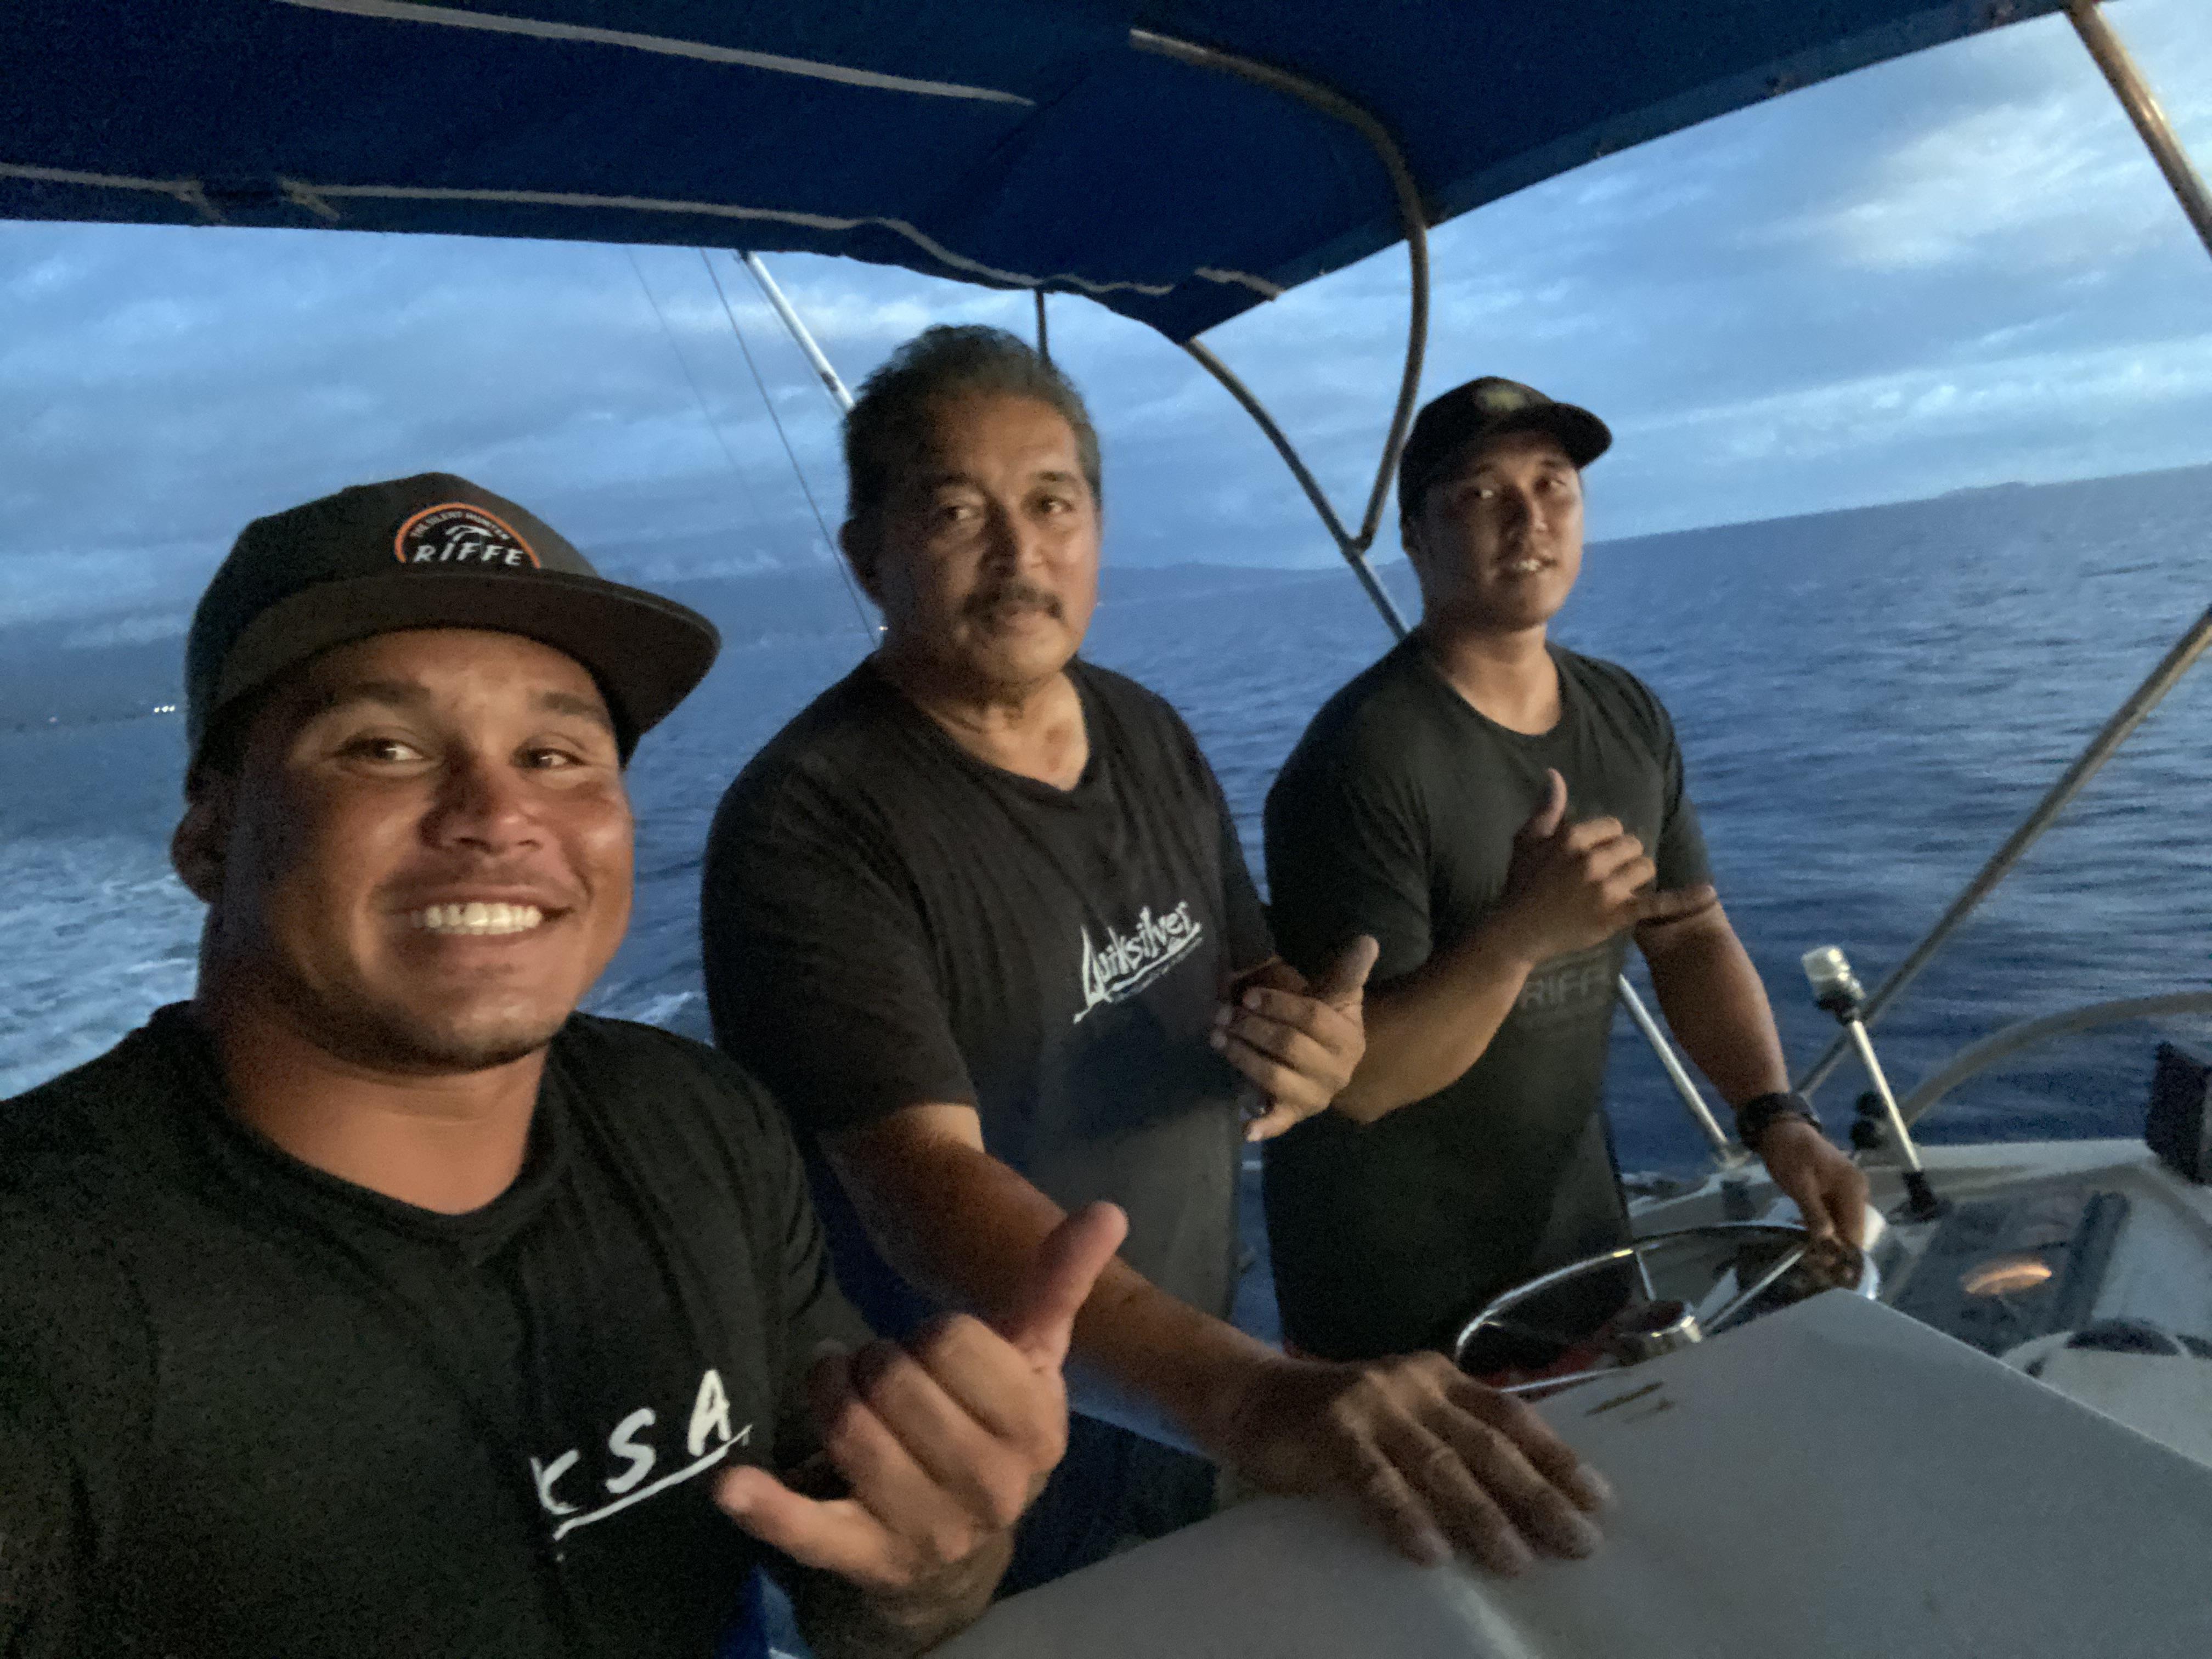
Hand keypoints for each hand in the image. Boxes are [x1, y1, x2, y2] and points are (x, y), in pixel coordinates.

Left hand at [716, 1203, 1127, 1609]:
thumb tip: (1107, 1211)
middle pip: (893, 1379)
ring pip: (848, 1429)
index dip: (932, 1335)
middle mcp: (991, 1489)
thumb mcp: (1031, 1359)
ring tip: (840, 1392)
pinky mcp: (863, 1560)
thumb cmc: (991, 1427)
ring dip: (827, 1392)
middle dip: (875, 1361)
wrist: (960, 1542)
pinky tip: (731, 1485)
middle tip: (882, 1374)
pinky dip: (766, 1505)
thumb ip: (1059, 1285)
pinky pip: (808, 1528)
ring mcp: (927, 1530)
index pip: (950, 1341)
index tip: (936, 1353)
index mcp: (1036, 1431)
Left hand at [1212, 936, 1380, 1141]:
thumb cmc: (1328, 1021)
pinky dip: (1263, 1127)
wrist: (1330, 1062)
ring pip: (1274, 1076)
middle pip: (1289, 1046)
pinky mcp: (1295, 1114)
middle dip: (1251, 1027)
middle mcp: (1336, 1071)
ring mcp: (1315, 1095)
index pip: (1312, 1017)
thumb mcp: (1338, 995)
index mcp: (1348, 1038)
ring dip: (1241, 1057)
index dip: (1279, 1004)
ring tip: (1215, 1037)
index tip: (1248, 995)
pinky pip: (1280, 1123)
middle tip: (1220, 1013)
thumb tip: (1368, 940)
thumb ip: (1347, 970)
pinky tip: (1245, 1129)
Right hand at [1213, 1350, 1611, 1575]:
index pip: (1512, 1416)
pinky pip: (1375, 1478)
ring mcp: (1372, 1402)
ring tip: (1514, 1560)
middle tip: (1577, 1543)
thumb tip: (1526, 1502)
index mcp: (1441, 1378)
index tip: (1599, 1501)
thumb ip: (1453, 1443)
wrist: (1252, 1398)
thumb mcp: (1407, 1419)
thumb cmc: (1342, 1423)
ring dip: (1481, 1515)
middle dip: (1537, 1495)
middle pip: (1488, 1444)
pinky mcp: (1331, 1428)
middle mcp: (1414, 1383)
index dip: (1557, 1457)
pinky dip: (1405, 1515)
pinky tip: (1430, 1552)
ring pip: (1438, 1463)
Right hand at [1495, 770, 1714, 962]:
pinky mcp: (1617, 915)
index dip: (1606, 840)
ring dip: (1636, 876)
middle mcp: (1591, 860)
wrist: (1517, 932)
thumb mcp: (1527, 840)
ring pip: (1645, 868)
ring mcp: (1606, 889)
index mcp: (1572, 838)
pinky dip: (1686, 899)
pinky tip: (1711, 893)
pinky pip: (1659, 903)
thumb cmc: (1521, 884)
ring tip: (1616, 889)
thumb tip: (1555, 774)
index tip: (1591, 856)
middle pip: (1633, 845)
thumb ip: (1547, 808)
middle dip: (1622, 857)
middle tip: (1602, 875)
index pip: (1613, 827)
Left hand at [1755, 1117, 1870, 1251]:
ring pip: (1844, 1225)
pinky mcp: (1838, 1192)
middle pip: (1853, 1231)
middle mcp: (1858, 1191)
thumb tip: (1828, 1240)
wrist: (1782, 1129)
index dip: (1843, 1252)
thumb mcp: (1798, 1183)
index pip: (1857, 1232)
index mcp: (1853, 1188)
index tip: (1823, 1267)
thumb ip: (1814, 1212)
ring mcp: (1850, 1191)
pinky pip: (1837, 1215)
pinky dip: (1825, 1226)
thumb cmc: (1789, 1154)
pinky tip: (1806, 1233)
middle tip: (1812, 1262)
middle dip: (1835, 1248)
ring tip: (1807, 1252)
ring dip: (1829, 1239)